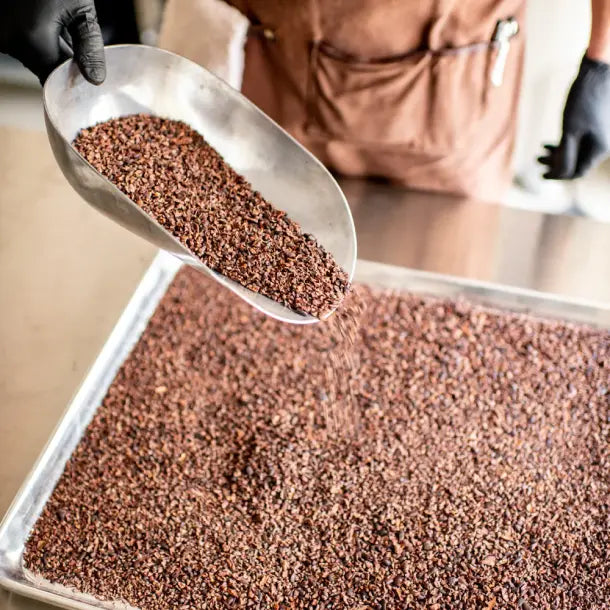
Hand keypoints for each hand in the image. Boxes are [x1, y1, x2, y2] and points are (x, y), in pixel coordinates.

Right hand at [0, 0, 104, 84]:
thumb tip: (96, 80)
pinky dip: (36, 38)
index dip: (71, 79)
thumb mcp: (80, 9)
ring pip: (31, 55)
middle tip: (77, 50)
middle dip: (61, 62)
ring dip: (48, 50)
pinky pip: (20, 42)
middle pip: (42, 68)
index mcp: (32, 41)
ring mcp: (0, 34)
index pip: (55, 79)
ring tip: (61, 29)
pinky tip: (46, 22)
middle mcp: (9, 40)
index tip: (85, 74)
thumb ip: (89, 47)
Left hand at [539, 55, 609, 178]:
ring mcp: (599, 136)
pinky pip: (578, 142)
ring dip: (557, 154)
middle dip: (555, 164)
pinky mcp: (594, 127)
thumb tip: (559, 176)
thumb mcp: (570, 131)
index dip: (558, 176)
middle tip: (537, 160)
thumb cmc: (583, 100)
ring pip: (575, 153)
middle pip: (575, 163)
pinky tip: (548, 143)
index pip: (576, 173)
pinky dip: (563, 145)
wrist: (597, 72)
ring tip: (540, 151)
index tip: (541, 175)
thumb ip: (565, 156)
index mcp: (599, 149)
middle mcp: (602, 145)